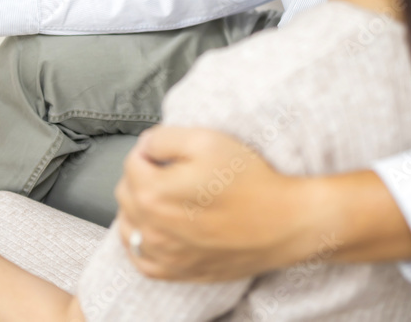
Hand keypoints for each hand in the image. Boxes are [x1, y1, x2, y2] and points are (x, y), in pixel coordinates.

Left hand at [113, 126, 323, 280]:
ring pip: (128, 224)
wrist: (284, 224)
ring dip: (140, 206)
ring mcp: (162, 255)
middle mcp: (151, 228)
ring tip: (167, 197)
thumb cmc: (249, 180)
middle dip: (143, 176)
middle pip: (126, 192)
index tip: (174, 152)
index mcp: (154, 193)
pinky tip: (158, 228)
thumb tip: (144, 145)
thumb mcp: (206, 140)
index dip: (153, 150)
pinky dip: (142, 241)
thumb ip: (163, 137)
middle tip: (173, 170)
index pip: (132, 161)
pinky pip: (139, 258)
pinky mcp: (175, 272)